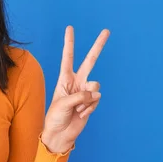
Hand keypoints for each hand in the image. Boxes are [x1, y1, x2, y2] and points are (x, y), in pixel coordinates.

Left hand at [42, 26, 109, 152]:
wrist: (60, 134)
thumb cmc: (55, 117)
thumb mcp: (62, 103)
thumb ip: (80, 95)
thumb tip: (95, 93)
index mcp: (64, 78)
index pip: (68, 57)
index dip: (69, 43)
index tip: (70, 28)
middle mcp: (76, 81)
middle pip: (90, 60)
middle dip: (98, 46)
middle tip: (107, 30)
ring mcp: (85, 91)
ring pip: (95, 87)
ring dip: (87, 99)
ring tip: (77, 108)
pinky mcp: (92, 102)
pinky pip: (96, 100)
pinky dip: (89, 108)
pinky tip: (81, 114)